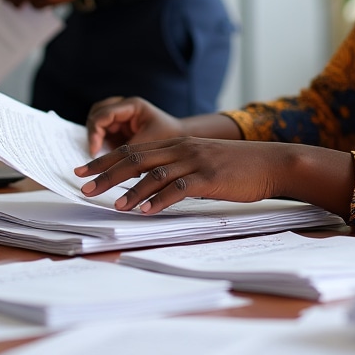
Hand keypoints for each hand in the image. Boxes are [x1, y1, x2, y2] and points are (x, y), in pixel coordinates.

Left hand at [76, 137, 290, 213]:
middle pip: (136, 158)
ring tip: (113, 205)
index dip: (106, 160)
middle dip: (107, 173)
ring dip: (132, 190)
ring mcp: (196, 161)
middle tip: (84, 186)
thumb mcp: (203, 162)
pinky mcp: (209, 177)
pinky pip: (179, 188)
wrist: (270, 163)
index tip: (84, 170)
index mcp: (178, 143)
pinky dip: (161, 200)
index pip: (134, 149)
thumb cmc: (237, 168)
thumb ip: (178, 170)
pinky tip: (147, 211)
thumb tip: (151, 189)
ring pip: (155, 173)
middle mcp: (183, 148)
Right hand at [84, 96, 187, 156]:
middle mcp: (124, 107)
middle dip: (93, 133)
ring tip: (99, 153)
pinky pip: (103, 133)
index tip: (94, 151)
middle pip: (96, 114)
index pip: (104, 115)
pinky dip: (101, 143)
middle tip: (94, 152)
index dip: (95, 133)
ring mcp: (121, 117)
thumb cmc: (169, 136)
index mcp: (132, 106)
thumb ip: (128, 151)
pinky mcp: (120, 128)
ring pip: (97, 123)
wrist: (181, 138)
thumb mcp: (149, 143)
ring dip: (96, 137)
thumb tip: (109, 163)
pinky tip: (105, 156)